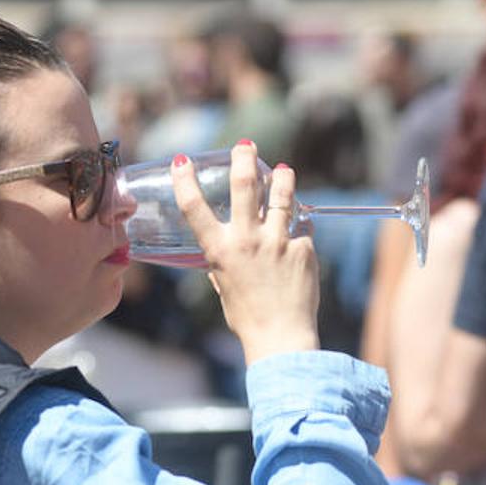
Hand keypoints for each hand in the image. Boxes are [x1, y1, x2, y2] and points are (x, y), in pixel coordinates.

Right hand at [171, 141, 319, 363]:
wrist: (281, 338)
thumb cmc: (248, 318)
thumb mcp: (224, 287)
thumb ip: (223, 263)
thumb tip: (222, 251)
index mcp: (220, 251)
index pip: (195, 208)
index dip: (185, 180)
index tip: (182, 161)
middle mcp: (247, 240)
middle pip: (244, 185)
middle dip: (243, 159)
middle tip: (246, 145)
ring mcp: (277, 242)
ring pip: (281, 196)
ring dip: (282, 178)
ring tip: (283, 170)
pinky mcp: (303, 249)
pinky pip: (301, 229)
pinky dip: (299, 229)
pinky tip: (299, 233)